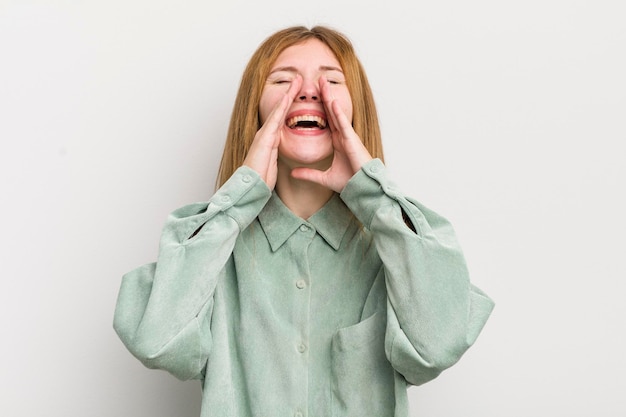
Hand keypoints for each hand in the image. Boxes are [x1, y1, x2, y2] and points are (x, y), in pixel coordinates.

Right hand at [243, 75, 301, 188]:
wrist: (250, 187)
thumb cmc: (260, 178)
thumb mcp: (272, 164)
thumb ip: (275, 155)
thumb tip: (278, 152)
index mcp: (271, 139)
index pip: (282, 117)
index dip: (290, 104)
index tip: (299, 92)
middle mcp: (267, 133)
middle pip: (280, 109)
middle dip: (290, 93)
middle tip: (299, 79)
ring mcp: (264, 134)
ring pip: (278, 110)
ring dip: (288, 95)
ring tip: (297, 82)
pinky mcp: (264, 139)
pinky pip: (275, 120)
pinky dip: (281, 108)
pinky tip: (288, 97)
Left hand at [291, 77, 372, 191]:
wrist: (362, 189)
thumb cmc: (349, 182)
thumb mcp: (324, 178)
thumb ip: (308, 174)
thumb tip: (293, 173)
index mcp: (337, 142)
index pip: (327, 120)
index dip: (320, 107)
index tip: (313, 96)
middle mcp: (342, 136)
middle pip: (332, 112)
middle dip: (325, 96)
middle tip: (318, 80)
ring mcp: (348, 137)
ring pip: (337, 114)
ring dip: (330, 98)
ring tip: (323, 83)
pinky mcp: (352, 141)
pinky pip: (344, 124)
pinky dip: (338, 113)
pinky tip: (333, 102)